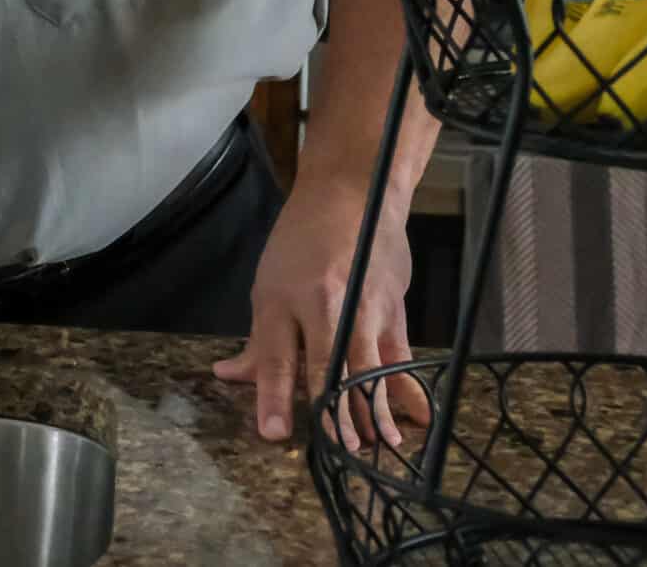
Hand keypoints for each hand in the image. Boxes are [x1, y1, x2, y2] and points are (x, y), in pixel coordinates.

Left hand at [212, 182, 429, 450]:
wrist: (352, 194)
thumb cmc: (300, 241)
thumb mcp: (267, 285)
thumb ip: (258, 340)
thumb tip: (230, 376)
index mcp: (282, 299)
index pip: (277, 356)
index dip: (274, 397)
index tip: (274, 433)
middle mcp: (323, 306)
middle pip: (328, 365)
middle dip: (335, 411)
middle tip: (341, 451)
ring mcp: (363, 308)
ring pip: (368, 366)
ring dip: (374, 409)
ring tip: (376, 446)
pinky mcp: (393, 309)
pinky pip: (401, 356)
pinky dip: (408, 388)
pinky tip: (416, 417)